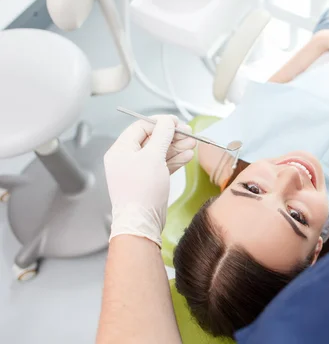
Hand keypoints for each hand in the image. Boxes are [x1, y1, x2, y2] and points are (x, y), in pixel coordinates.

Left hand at [104, 115, 196, 246]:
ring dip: (176, 147)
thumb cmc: (142, 191)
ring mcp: (138, 171)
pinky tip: (187, 156)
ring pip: (159, 152)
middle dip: (172, 136)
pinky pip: (161, 165)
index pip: (141, 127)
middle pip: (152, 139)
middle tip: (189, 134)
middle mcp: (127, 159)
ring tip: (193, 144)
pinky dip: (174, 160)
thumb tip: (167, 121)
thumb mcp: (153, 157)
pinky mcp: (148, 181)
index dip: (161, 123)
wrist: (141, 222)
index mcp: (120, 150)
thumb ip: (162, 135)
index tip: (177, 122)